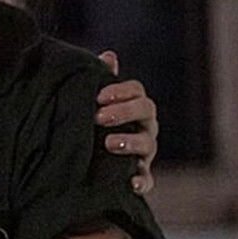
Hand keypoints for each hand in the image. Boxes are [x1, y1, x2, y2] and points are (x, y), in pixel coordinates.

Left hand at [94, 50, 158, 195]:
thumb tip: (109, 56)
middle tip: (98, 117)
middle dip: (124, 112)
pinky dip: (141, 181)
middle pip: (146, 110)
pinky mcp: (140, 176)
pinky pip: (147, 180)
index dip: (121, 91)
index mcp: (134, 104)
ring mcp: (145, 152)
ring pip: (148, 144)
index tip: (99, 96)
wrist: (89, 161)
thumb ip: (101, 80)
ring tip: (108, 143)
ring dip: (130, 142)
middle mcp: (145, 125)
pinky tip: (130, 182)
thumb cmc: (94, 124)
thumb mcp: (95, 102)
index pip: (136, 90)